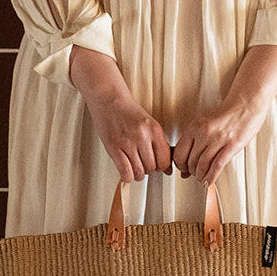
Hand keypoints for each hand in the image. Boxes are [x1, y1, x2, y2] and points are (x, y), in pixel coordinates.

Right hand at [69, 46, 172, 181]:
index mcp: (154, 129)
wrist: (109, 99)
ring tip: (134, 166)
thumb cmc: (128, 111)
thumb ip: (159, 144)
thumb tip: (167, 168)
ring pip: (139, 172)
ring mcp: (127, 142)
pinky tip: (126, 170)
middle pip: (152, 167)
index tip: (157, 166)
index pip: (164, 160)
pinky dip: (127, 176)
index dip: (161, 167)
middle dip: (149, 170)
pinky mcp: (114, 147)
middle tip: (143, 163)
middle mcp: (142, 136)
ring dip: (138, 173)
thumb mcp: (149, 124)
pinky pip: (125, 172)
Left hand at [171, 44, 276, 186]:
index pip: (179, 152)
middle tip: (194, 175)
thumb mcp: (204, 124)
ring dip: (201, 176)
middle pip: (191, 161)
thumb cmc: (225, 116)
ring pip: (203, 165)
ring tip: (202, 179)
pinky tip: (209, 181)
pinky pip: (217, 166)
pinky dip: (211, 176)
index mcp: (194, 127)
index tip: (183, 169)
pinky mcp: (232, 145)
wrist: (245, 105)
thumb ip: (194, 142)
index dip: (180, 165)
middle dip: (191, 172)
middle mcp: (204, 133)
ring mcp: (218, 139)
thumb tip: (185, 165)